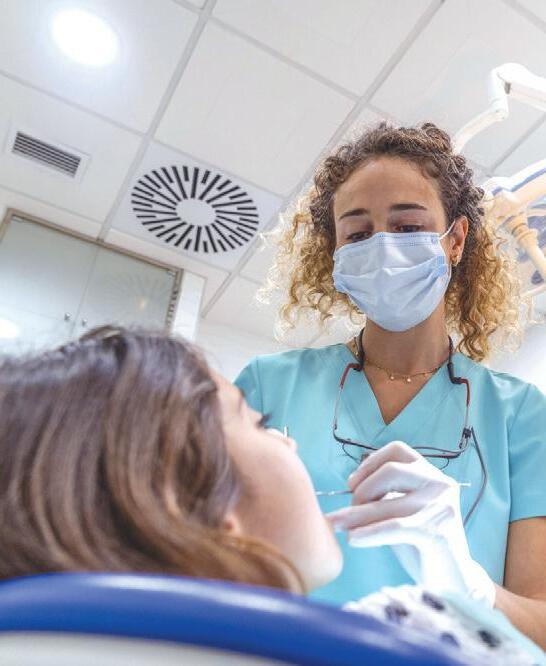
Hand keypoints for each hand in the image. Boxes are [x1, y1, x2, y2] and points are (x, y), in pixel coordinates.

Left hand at [326, 441, 495, 606]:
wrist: (453, 578)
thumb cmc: (421, 541)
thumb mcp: (403, 509)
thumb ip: (385, 494)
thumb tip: (350, 488)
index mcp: (431, 474)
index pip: (398, 451)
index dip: (370, 462)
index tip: (352, 483)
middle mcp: (440, 484)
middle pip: (390, 471)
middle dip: (363, 488)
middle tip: (348, 509)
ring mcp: (441, 507)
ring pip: (388, 503)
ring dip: (356, 514)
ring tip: (336, 524)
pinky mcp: (438, 533)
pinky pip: (394, 528)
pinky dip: (369, 533)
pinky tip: (353, 539)